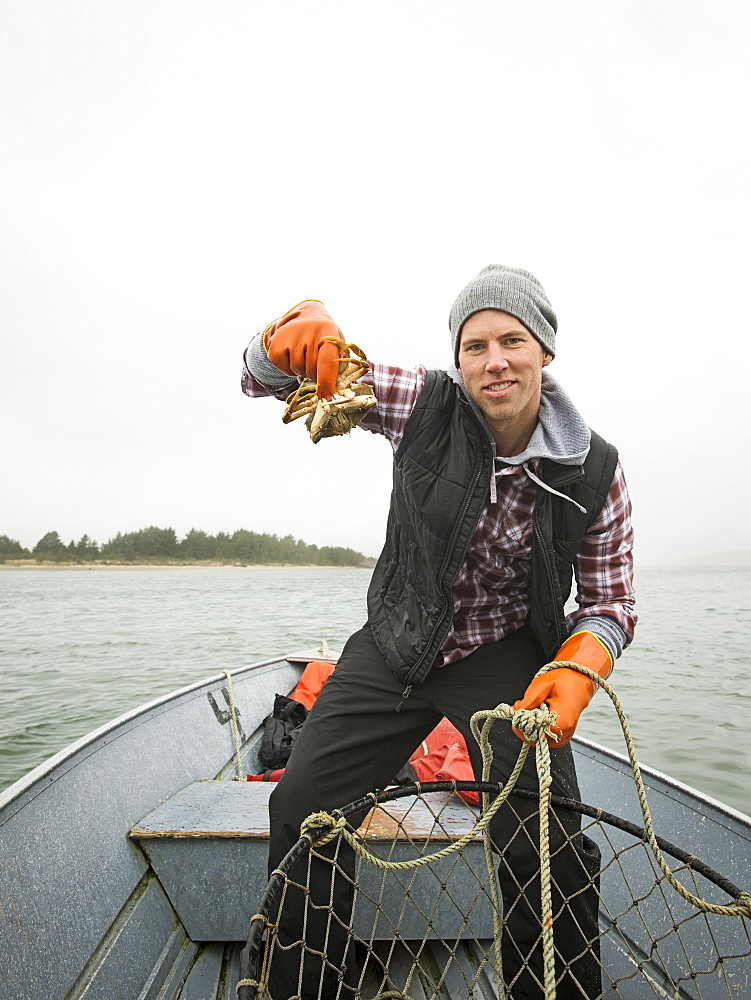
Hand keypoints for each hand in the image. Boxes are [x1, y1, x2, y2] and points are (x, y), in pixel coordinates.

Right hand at [263, 300, 341, 399]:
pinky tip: (293, 357)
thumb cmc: (325, 337)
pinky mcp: (275, 344)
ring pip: (298, 370)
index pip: (327, 360)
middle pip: (312, 369)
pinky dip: (290, 370)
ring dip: (303, 371)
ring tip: (304, 357)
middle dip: (316, 375)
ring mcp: (289, 336)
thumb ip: (339, 364)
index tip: (326, 398)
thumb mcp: (337, 344)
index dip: (327, 381)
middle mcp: (308, 331)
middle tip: (316, 366)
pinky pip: (284, 369)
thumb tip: (338, 390)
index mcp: (328, 330)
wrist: (305, 317)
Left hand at [512, 631, 611, 747]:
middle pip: (535, 738)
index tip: (519, 710)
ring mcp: (563, 736)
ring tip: (533, 707)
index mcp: (562, 722)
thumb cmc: (562, 682)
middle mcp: (564, 733)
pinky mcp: (560, 736)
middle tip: (523, 705)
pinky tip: (538, 712)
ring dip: (530, 725)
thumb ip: (528, 701)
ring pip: (538, 738)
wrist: (578, 681)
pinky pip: (543, 736)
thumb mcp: (541, 685)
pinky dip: (536, 726)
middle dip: (525, 723)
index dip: (524, 724)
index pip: (536, 734)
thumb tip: (517, 713)